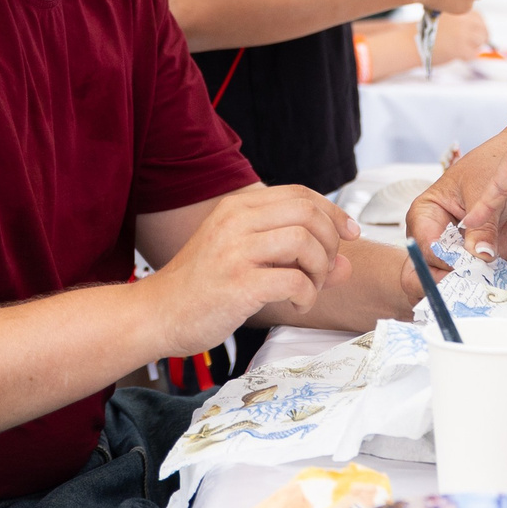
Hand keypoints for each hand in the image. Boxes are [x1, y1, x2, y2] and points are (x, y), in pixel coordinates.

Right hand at [143, 184, 359, 356]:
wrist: (156, 314)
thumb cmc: (202, 287)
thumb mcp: (248, 260)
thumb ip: (296, 258)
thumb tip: (345, 263)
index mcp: (237, 208)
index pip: (301, 194)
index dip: (333, 212)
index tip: (349, 234)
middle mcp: (236, 221)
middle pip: (308, 213)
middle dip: (330, 242)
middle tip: (325, 269)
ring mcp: (235, 251)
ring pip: (305, 242)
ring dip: (320, 270)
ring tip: (309, 289)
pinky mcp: (237, 284)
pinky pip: (294, 280)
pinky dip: (308, 295)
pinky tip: (298, 305)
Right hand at [428, 10, 489, 66]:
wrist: (410, 42)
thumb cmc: (422, 31)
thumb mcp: (441, 16)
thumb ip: (458, 20)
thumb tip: (475, 30)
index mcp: (458, 11)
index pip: (478, 17)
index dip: (480, 26)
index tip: (479, 32)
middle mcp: (462, 20)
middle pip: (482, 29)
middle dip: (482, 37)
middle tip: (479, 44)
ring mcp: (462, 34)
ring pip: (480, 42)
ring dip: (475, 47)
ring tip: (465, 50)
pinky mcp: (460, 49)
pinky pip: (472, 55)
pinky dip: (467, 57)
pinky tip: (458, 56)